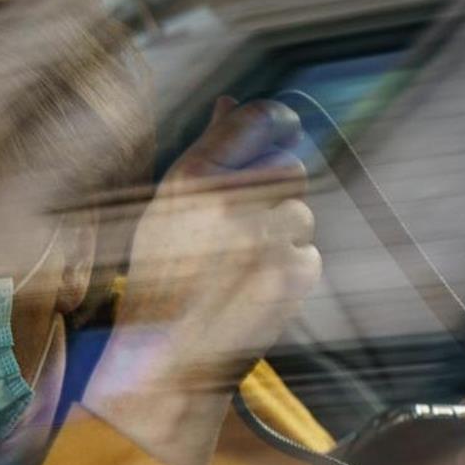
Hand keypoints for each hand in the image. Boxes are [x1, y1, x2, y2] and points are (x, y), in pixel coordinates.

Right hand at [84, 97, 319, 464]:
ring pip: (301, 215)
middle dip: (276, 194)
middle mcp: (228, 203)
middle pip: (288, 169)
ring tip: (242, 267)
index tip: (272, 136)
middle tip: (247, 226)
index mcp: (190, 180)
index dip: (271, 125)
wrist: (164, 363)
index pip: (255, 120)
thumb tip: (229, 102)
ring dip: (281, 237)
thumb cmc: (156, 284)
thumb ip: (203, 151)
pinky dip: (288, 271)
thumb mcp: (165, 210)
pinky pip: (307, 256)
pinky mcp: (291, 274)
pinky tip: (253, 290)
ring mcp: (264, 239)